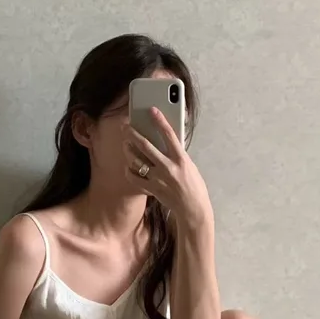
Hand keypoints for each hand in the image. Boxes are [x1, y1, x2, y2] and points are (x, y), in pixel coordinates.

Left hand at [123, 109, 213, 230]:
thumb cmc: (194, 185)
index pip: (169, 134)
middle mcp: (168, 167)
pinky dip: (129, 170)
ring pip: (137, 160)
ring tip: (126, 144)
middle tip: (125, 126)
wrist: (193, 208)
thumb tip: (164, 140)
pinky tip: (129, 165)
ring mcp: (159, 178)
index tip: (152, 110)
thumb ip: (177, 153)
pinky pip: (134, 177)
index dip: (159, 120)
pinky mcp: (152, 189)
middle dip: (133, 133)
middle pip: (146, 145)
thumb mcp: (189, 165)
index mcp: (181, 159)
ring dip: (128, 150)